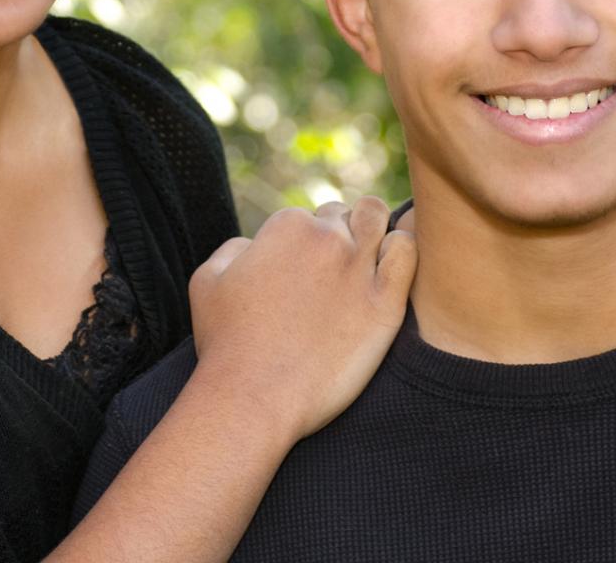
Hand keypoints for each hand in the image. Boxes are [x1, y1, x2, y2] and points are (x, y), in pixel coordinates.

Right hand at [187, 194, 416, 443]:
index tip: (299, 275)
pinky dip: (401, 252)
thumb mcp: (208, 280)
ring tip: (363, 266)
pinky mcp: (385, 304)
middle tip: (329, 277)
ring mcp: (359, 269)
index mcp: (287, 226)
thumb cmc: (225, 344)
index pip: (309, 217)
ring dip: (372, 232)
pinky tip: (386, 276)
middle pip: (345, 217)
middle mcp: (327, 238)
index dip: (304, 244)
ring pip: (378, 220)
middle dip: (338, 236)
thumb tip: (256, 245)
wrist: (253, 398)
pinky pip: (407, 253)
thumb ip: (235, 248)